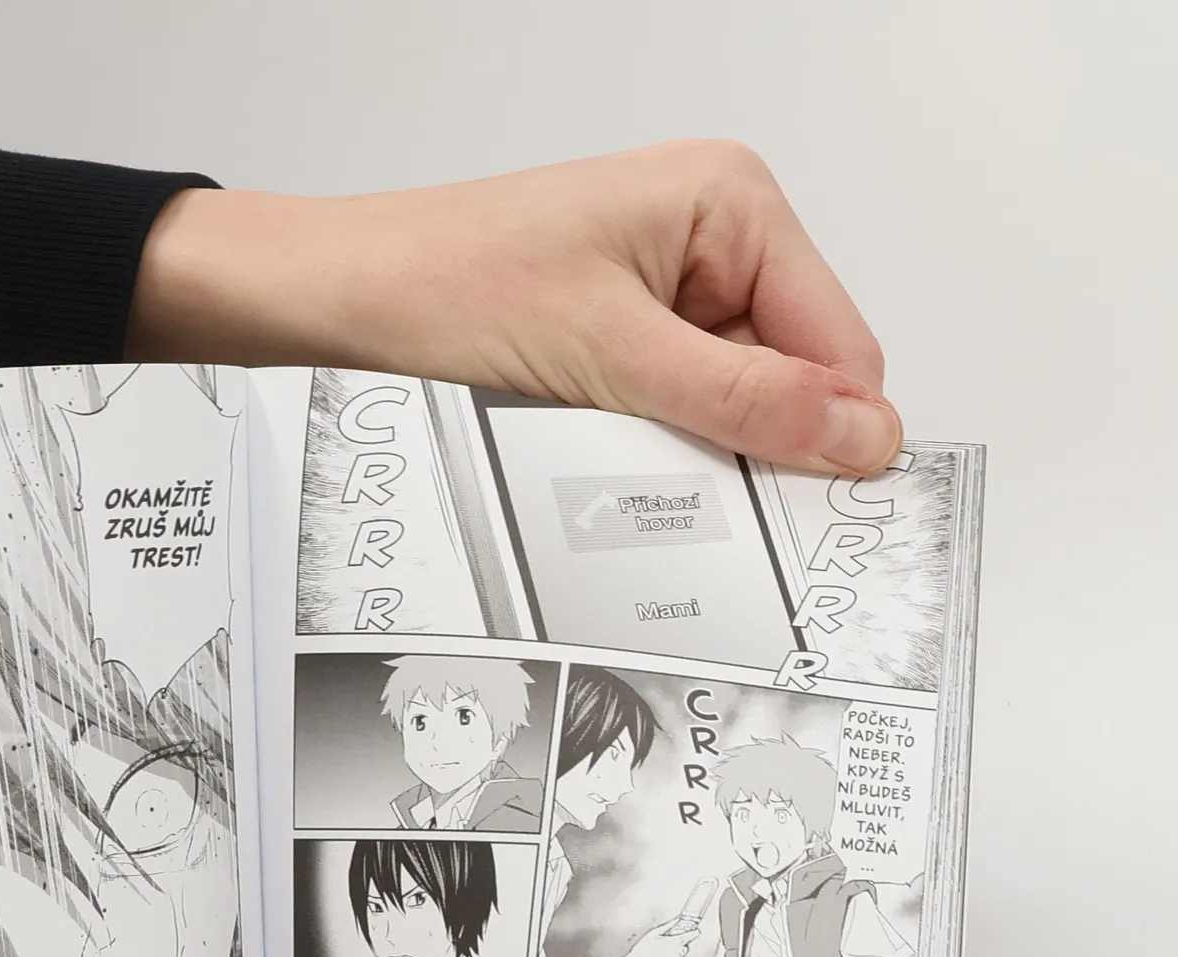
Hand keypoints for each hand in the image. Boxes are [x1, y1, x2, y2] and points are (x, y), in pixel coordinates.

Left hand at [130, 141, 899, 474]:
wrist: (339, 299)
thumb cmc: (444, 284)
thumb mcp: (611, 356)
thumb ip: (744, 402)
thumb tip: (858, 434)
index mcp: (730, 202)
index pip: (841, 342)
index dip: (830, 432)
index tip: (814, 512)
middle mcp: (708, 239)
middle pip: (791, 378)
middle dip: (752, 442)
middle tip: (689, 484)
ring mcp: (663, 292)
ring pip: (730, 405)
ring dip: (690, 448)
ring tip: (613, 443)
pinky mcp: (619, 340)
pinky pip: (673, 410)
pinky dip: (649, 446)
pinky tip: (597, 447)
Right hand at [625, 919, 698, 956]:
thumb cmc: (642, 949)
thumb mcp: (653, 933)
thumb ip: (668, 926)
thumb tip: (677, 919)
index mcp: (674, 942)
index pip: (692, 935)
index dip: (694, 932)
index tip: (695, 931)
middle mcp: (677, 953)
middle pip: (685, 946)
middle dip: (679, 944)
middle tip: (668, 943)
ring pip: (681, 955)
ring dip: (675, 953)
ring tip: (662, 953)